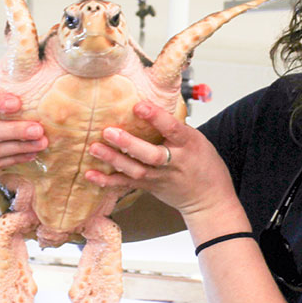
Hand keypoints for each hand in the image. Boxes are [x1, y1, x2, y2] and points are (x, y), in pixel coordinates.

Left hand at [87, 101, 240, 232]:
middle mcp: (174, 162)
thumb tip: (150, 103)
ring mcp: (161, 177)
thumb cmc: (204, 164)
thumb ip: (174, 127)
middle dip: (129, 144)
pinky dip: (108, 180)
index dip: (156, 117)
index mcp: (188, 144)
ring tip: (95, 148)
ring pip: (136, 170)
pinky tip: (91, 174)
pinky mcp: (150, 187)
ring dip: (114, 159)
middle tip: (109, 131)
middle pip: (151, 155)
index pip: (173, 129)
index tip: (140, 106)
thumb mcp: (196, 139)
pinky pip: (127, 184)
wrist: (210, 198)